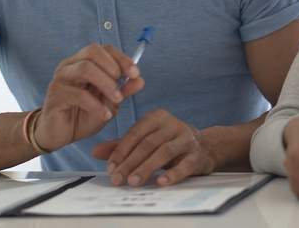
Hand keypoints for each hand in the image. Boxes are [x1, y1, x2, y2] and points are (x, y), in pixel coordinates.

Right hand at [34, 43, 144, 151]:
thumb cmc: (83, 115)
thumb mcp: (108, 103)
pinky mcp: (55, 96)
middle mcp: (69, 65)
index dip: (121, 58)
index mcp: (82, 62)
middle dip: (113, 66)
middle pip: (92, 51)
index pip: (103, 48)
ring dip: (106, 84)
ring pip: (85, 69)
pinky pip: (78, 94)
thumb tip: (140, 80)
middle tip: (122, 85)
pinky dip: (96, 105)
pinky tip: (105, 115)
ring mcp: (60, 79)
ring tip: (117, 100)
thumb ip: (123, 90)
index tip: (135, 73)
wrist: (59, 135)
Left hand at [92, 109, 215, 186]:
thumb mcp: (145, 140)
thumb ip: (121, 145)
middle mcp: (172, 124)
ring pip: (163, 152)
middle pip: (147, 144)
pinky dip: (172, 173)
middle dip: (130, 163)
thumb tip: (95, 152)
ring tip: (133, 182)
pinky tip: (160, 182)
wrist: (204, 147)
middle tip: (118, 179)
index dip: (121, 151)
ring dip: (146, 168)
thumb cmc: (168, 142)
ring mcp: (186, 138)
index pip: (135, 134)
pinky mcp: (197, 154)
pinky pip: (184, 164)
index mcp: (156, 117)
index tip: (110, 168)